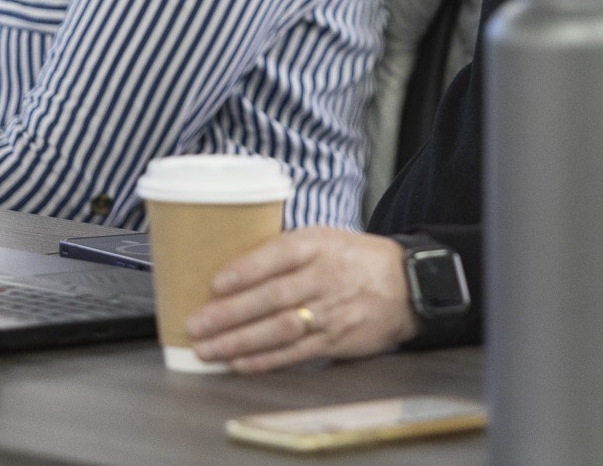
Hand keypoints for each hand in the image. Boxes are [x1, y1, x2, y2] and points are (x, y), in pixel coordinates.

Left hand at [186, 227, 419, 372]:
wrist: (406, 285)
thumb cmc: (354, 259)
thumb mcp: (325, 239)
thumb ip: (284, 251)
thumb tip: (231, 267)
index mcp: (319, 245)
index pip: (279, 255)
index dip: (246, 270)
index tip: (215, 283)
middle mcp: (325, 277)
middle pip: (273, 297)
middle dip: (230, 314)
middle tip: (196, 325)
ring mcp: (331, 312)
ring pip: (280, 329)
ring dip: (239, 342)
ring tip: (208, 349)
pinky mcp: (335, 341)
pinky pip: (295, 353)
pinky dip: (265, 360)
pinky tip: (239, 363)